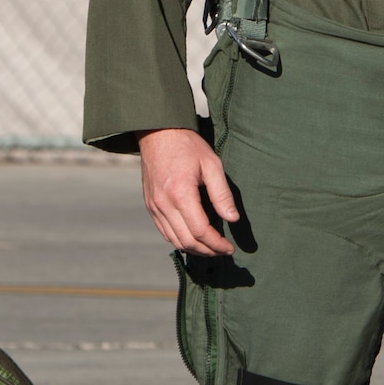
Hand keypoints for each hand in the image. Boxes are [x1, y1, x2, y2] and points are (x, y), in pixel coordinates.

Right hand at [138, 127, 238, 256]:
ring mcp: (154, 206)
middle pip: (186, 241)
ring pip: (174, 240)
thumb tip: (233, 219)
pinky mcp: (150, 206)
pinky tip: (193, 238)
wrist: (158, 133)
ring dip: (194, 249)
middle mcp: (164, 204)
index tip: (230, 248)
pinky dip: (179, 240)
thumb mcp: (212, 164)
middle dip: (207, 250)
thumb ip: (222, 194)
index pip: (200, 231)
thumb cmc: (188, 146)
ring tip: (211, 248)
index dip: (217, 244)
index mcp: (180, 194)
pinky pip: (164, 232)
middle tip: (223, 250)